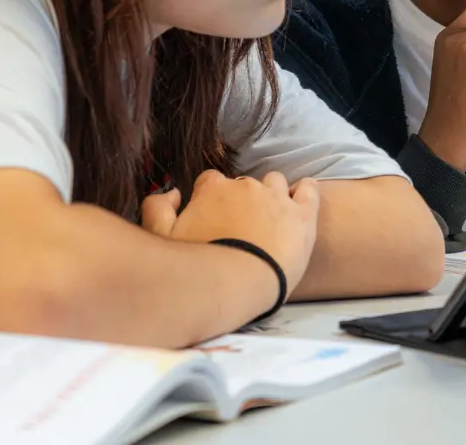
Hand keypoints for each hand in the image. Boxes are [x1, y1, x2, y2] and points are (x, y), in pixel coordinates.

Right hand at [141, 170, 319, 296]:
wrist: (239, 285)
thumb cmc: (198, 266)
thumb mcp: (161, 237)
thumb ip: (157, 207)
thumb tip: (172, 193)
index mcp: (212, 189)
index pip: (210, 181)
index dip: (211, 199)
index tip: (213, 218)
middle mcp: (244, 186)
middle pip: (243, 185)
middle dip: (242, 201)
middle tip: (241, 229)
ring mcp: (276, 197)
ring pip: (276, 183)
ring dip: (272, 195)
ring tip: (271, 219)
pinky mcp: (302, 214)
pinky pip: (309, 190)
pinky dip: (306, 191)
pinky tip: (303, 197)